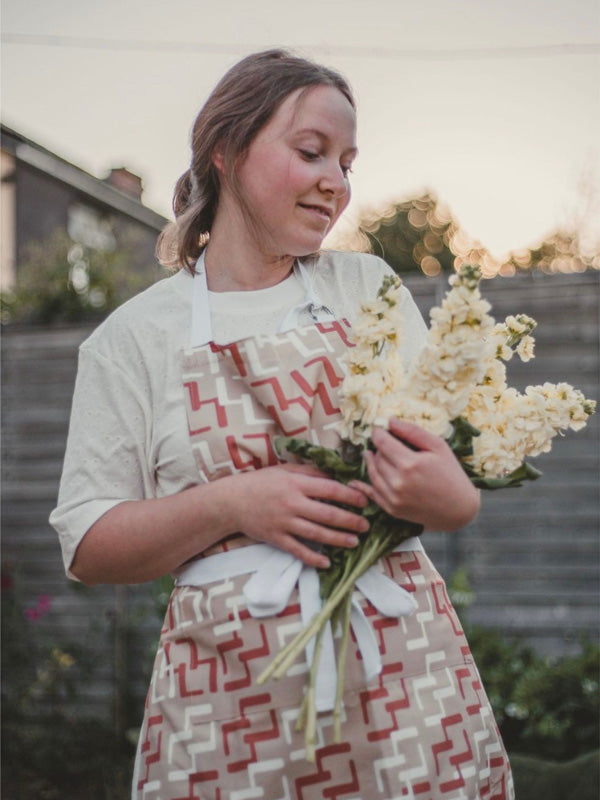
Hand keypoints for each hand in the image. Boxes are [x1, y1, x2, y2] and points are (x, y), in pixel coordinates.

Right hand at [228, 463, 369, 567]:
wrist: (231, 501)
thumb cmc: (260, 482)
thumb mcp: (285, 470)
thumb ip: (310, 473)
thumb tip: (336, 475)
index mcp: (296, 484)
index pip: (330, 490)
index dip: (350, 496)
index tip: (364, 501)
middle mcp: (292, 503)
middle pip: (327, 514)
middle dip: (350, 521)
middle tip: (365, 525)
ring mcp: (284, 522)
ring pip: (317, 534)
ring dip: (338, 539)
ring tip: (354, 542)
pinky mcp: (276, 538)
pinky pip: (298, 550)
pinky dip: (313, 558)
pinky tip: (327, 563)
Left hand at [350, 417, 479, 531]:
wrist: (458, 509)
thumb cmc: (451, 473)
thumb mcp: (438, 446)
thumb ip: (413, 432)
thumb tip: (390, 420)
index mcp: (410, 464)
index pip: (382, 442)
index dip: (378, 433)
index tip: (378, 429)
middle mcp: (398, 482)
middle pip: (377, 457)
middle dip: (378, 448)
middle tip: (384, 444)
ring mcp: (394, 498)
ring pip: (372, 473)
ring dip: (371, 462)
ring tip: (371, 455)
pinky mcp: (392, 509)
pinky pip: (372, 494)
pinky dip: (363, 485)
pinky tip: (357, 480)